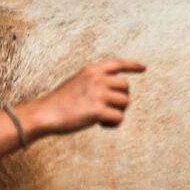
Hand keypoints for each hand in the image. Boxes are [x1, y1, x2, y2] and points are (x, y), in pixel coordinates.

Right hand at [21, 57, 144, 138]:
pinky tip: (102, 125)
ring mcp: (98, 94)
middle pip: (125, 87)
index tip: (143, 68)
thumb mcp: (77, 82)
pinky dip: (113, 124)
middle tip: (108, 108)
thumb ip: (95, 82)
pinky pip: (119, 117)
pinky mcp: (98, 110)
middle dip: (121, 98)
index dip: (132, 65)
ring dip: (118, 112)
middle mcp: (97, 79)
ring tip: (103, 118)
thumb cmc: (60, 102)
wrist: (45, 113)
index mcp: (91, 70)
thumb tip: (115, 92)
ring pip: (125, 102)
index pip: (117, 63)